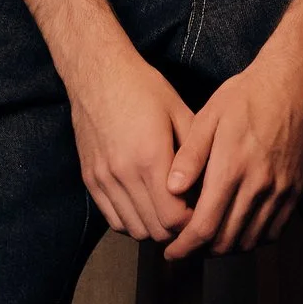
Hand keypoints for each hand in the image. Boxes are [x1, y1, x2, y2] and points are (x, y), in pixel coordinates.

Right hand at [65, 43, 195, 244]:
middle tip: (190, 216)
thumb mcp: (180, 113)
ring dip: (154, 227)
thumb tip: (212, 187)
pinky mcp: (90, 179)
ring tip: (168, 212)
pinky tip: (145, 206)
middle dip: (177, 229)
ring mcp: (104, 179)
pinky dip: (132, 221)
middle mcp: (124, 174)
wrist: (97, 73)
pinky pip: (113, 219)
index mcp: (151, 158)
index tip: (204, 212)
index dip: (193, 222)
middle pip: (156, 230)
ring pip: (134, 230)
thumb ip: (195, 154)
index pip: (174, 218)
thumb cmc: (143, 89)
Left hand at [164, 47, 302, 257]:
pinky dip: (253, 240)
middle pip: (226, 241)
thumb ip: (190, 156)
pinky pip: (274, 231)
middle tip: (184, 249)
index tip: (170, 253)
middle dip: (200, 252)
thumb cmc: (246, 95)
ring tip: (206, 242)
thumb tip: (171, 190)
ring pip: (250, 240)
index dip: (184, 247)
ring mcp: (281, 190)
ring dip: (226, 248)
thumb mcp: (209, 116)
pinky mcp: (295, 191)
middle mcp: (258, 185)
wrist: (294, 84)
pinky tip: (237, 231)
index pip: (205, 226)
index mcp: (232, 168)